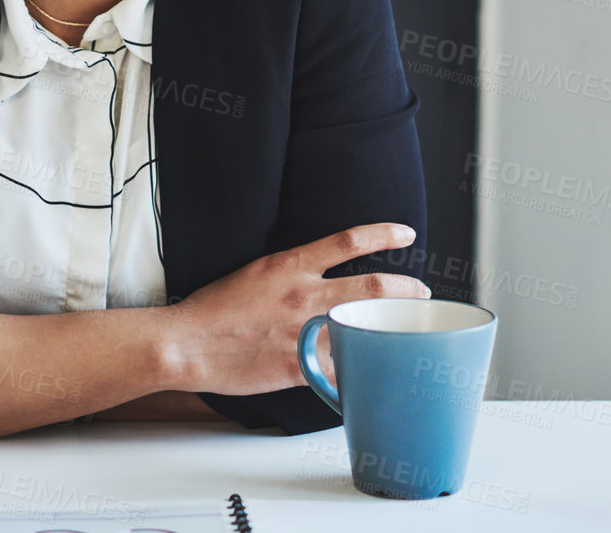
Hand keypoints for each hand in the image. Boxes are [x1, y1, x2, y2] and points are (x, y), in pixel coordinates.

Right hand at [164, 223, 427, 396]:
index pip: (348, 241)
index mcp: (290, 267)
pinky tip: (372, 376)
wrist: (188, 342)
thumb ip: (289, 272)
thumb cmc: (213, 309)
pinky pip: (341, 370)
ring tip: (406, 333)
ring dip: (391, 332)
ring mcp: (304, 333)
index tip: (405, 234)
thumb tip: (315, 274)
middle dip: (408, 290)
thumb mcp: (254, 273)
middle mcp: (303, 296)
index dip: (383, 234)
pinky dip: (358, 372)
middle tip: (422, 291)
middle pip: (374, 288)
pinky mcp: (299, 366)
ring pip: (365, 330)